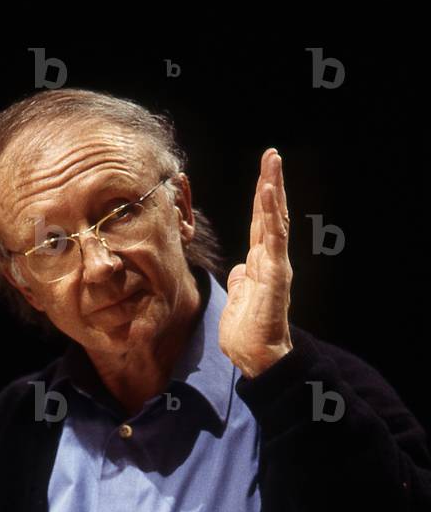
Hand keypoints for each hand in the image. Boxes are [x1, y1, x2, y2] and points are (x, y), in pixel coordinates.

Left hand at [218, 148, 293, 377]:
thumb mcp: (236, 299)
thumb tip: (239, 271)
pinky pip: (273, 238)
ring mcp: (275, 265)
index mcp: (260, 264)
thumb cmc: (247, 333)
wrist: (257, 357)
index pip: (260, 224)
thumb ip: (239, 282)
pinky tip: (268, 191)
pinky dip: (271, 213)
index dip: (261, 200)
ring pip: (276, 220)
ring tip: (272, 162)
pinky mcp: (275, 274)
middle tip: (272, 155)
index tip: (263, 173)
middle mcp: (271, 260)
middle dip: (271, 183)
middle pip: (271, 215)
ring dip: (273, 189)